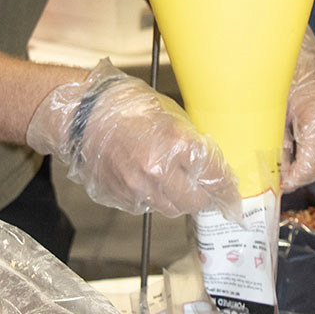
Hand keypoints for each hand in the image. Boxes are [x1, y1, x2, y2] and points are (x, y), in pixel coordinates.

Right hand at [26, 58, 240, 217]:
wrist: (82, 115)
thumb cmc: (124, 105)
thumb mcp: (167, 112)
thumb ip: (189, 139)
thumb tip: (209, 160)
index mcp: (175, 144)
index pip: (214, 176)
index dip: (227, 185)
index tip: (232, 190)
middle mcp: (158, 171)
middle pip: (196, 201)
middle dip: (204, 195)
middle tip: (207, 188)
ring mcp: (138, 188)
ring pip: (172, 208)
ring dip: (180, 198)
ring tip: (177, 181)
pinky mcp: (122, 197)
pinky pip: (148, 206)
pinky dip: (155, 197)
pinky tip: (152, 179)